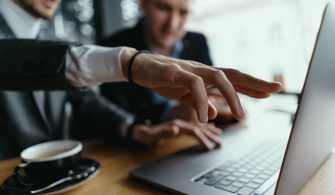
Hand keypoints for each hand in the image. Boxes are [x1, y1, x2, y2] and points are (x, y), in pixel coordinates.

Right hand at [121, 48, 282, 122]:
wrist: (140, 68)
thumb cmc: (164, 79)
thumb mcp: (184, 96)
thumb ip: (200, 103)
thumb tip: (215, 112)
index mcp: (205, 76)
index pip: (234, 78)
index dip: (253, 84)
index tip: (271, 91)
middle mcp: (202, 70)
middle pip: (233, 73)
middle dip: (254, 82)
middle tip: (274, 90)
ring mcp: (190, 70)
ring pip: (218, 77)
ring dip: (231, 96)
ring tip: (239, 117)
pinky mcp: (175, 72)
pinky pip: (193, 85)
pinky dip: (201, 101)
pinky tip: (205, 117)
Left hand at [132, 120, 222, 149]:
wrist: (142, 131)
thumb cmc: (147, 135)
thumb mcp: (152, 136)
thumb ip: (164, 132)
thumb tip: (176, 129)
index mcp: (176, 124)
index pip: (193, 130)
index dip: (202, 138)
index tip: (210, 147)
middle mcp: (181, 123)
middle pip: (199, 128)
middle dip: (210, 136)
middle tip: (220, 143)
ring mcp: (182, 123)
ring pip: (199, 126)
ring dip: (210, 131)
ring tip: (220, 135)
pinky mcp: (181, 125)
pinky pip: (196, 125)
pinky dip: (205, 127)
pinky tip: (211, 127)